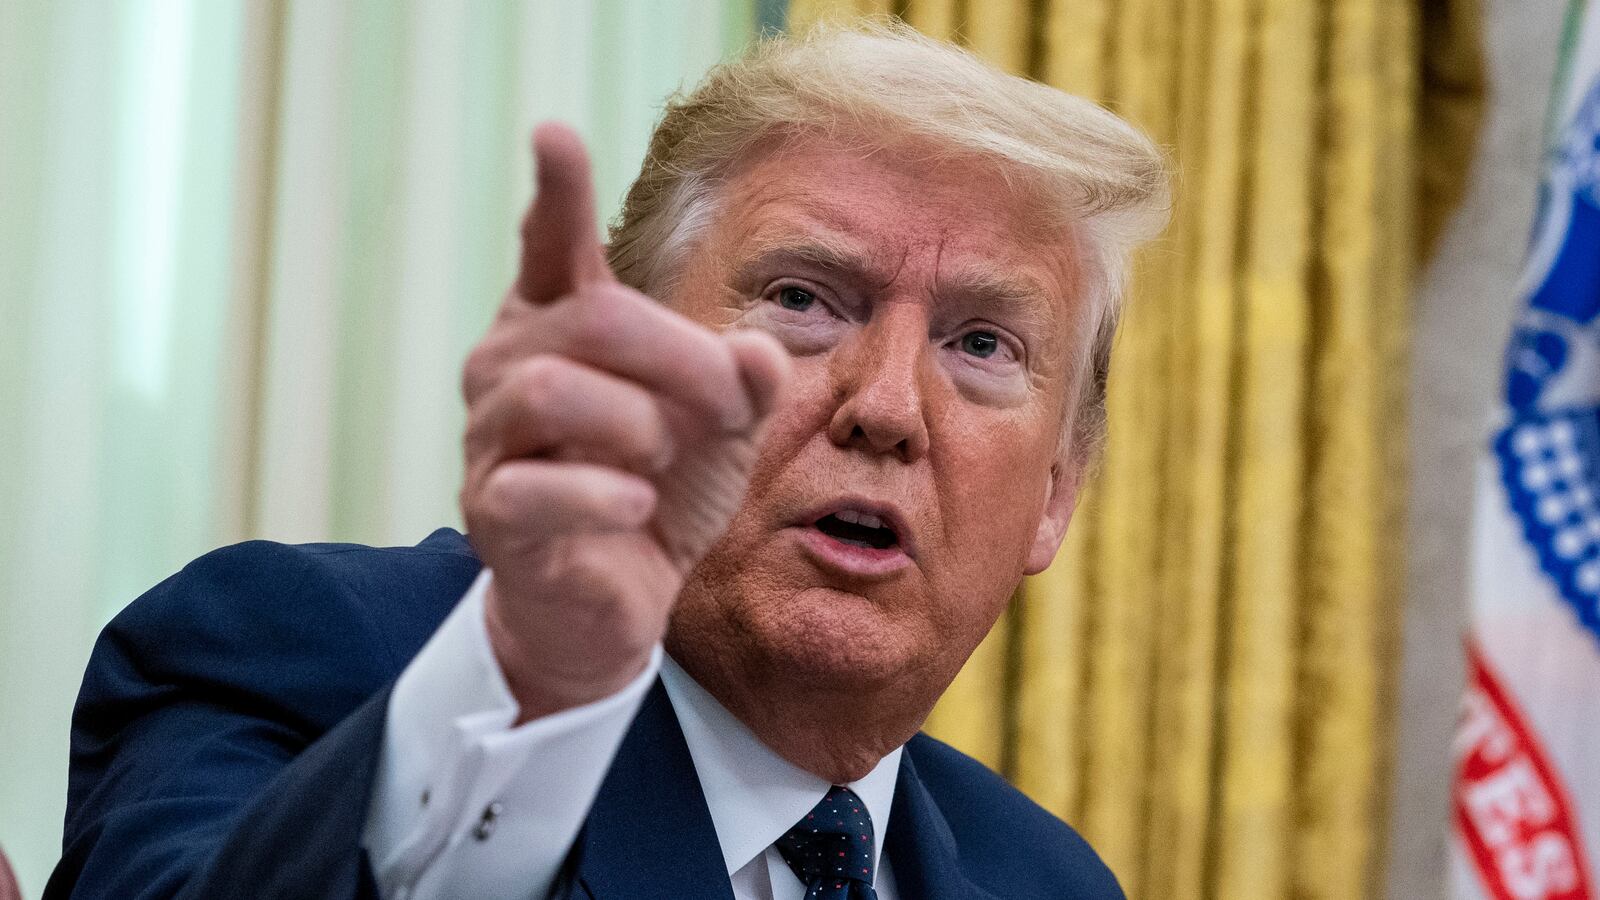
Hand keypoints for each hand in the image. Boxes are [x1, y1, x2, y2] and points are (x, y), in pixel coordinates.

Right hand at [460, 123, 789, 721]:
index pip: (551, 247)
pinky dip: (601, 494)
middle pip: (590, 319)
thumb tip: (754, 350)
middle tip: (728, 404)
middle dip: (679, 357)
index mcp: (560, 326)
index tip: (553, 133)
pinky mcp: (491, 510)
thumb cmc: (658, 491)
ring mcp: (489, 438)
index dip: (555, 193)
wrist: (610, 603)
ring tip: (662, 463)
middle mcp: (508, 365)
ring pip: (549, 390)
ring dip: (637, 425)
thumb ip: (741, 378)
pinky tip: (637, 508)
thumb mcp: (720, 427)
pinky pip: (535, 486)